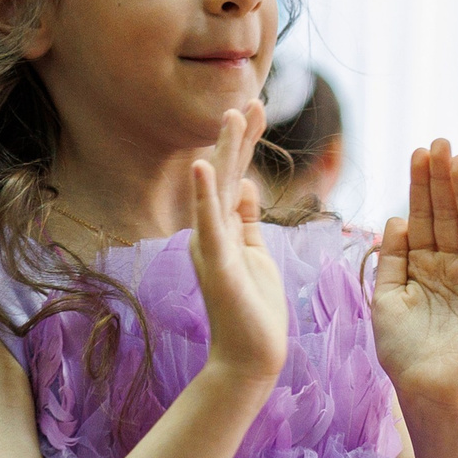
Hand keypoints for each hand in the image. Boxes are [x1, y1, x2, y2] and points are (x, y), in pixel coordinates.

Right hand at [190, 102, 287, 389]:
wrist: (248, 357)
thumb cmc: (253, 311)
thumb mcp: (254, 254)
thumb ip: (245, 221)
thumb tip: (244, 185)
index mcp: (224, 231)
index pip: (235, 177)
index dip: (244, 144)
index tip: (258, 108)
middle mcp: (211, 233)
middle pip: (225, 175)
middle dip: (238, 138)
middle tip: (249, 99)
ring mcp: (210, 247)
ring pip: (217, 191)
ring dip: (223, 152)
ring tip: (231, 116)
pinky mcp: (216, 264)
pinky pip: (209, 225)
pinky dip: (203, 195)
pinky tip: (200, 165)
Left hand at [372, 140, 457, 410]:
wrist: (427, 393)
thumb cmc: (402, 353)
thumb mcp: (385, 300)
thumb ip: (391, 259)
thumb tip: (396, 218)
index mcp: (425, 265)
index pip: (424, 216)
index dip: (422, 185)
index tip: (419, 151)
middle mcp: (453, 266)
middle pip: (449, 214)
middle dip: (444, 179)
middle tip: (441, 141)